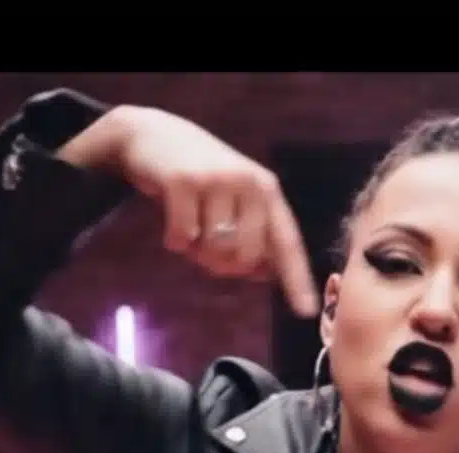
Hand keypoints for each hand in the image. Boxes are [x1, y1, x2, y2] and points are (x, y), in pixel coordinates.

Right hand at [61, 105, 318, 317]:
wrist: (152, 134)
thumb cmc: (199, 178)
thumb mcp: (234, 202)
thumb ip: (252, 236)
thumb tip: (264, 273)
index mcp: (268, 191)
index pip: (287, 242)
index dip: (296, 280)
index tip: (306, 312)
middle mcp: (249, 182)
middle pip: (245, 256)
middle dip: (224, 265)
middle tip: (205, 250)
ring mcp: (217, 179)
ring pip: (213, 249)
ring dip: (196, 252)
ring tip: (189, 227)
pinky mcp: (183, 181)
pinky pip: (183, 237)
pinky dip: (174, 241)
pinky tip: (171, 221)